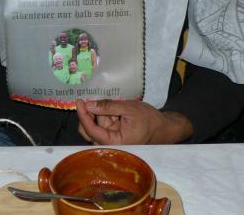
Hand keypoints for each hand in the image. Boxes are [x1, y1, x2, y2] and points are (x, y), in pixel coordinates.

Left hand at [75, 99, 193, 144]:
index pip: (92, 130)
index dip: (83, 115)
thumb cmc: (149, 120)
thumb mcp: (128, 108)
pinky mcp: (114, 135)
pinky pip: (103, 125)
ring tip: (111, 104)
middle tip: (89, 99)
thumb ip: (108, 106)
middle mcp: (110, 145)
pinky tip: (111, 108)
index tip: (79, 101)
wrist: (164, 127)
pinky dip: (104, 115)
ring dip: (99, 113)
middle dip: (88, 114)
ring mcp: (111, 140)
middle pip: (89, 131)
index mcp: (114, 143)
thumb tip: (89, 105)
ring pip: (95, 126)